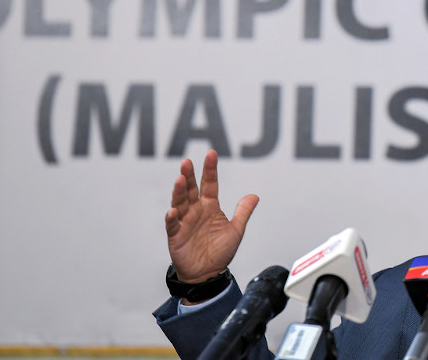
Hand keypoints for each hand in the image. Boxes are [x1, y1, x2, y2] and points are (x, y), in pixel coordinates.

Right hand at [165, 149, 258, 282]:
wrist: (208, 274)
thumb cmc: (220, 252)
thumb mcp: (236, 230)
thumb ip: (243, 212)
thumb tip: (254, 195)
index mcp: (210, 207)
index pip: (210, 184)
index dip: (210, 170)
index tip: (211, 154)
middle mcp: (196, 211)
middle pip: (191, 190)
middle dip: (189, 176)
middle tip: (187, 162)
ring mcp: (185, 222)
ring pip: (180, 203)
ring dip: (179, 192)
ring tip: (180, 180)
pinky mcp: (176, 236)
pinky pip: (173, 225)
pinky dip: (172, 218)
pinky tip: (174, 211)